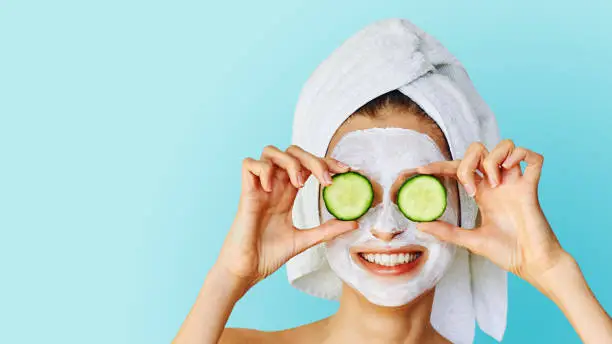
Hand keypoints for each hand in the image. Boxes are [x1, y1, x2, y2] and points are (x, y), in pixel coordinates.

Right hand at [217, 145, 357, 287]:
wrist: (246, 271)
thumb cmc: (267, 255)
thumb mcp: (304, 240)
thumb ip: (326, 230)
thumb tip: (354, 223)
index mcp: (287, 194)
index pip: (307, 165)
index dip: (326, 162)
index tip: (346, 171)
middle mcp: (274, 186)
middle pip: (292, 153)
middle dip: (313, 159)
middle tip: (327, 179)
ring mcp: (259, 188)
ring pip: (271, 152)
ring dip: (290, 162)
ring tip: (299, 183)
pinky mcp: (245, 193)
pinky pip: (249, 164)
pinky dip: (263, 169)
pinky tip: (271, 188)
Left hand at [415, 140, 565, 287]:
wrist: (532, 264)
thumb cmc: (506, 252)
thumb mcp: (470, 240)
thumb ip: (446, 231)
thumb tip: (420, 225)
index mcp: (482, 193)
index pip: (458, 168)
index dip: (439, 165)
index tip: (420, 170)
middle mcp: (497, 183)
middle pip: (479, 150)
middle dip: (468, 161)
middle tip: (470, 189)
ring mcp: (515, 183)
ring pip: (504, 146)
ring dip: (493, 160)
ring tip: (495, 184)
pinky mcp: (532, 187)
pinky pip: (533, 158)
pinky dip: (521, 154)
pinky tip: (511, 168)